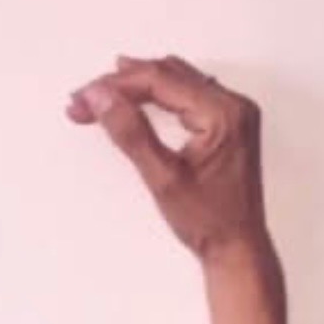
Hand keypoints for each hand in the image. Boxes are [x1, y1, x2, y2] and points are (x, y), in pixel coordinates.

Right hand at [66, 54, 269, 261]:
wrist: (238, 248)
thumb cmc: (211, 222)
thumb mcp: (163, 178)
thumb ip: (131, 132)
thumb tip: (100, 97)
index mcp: (225, 115)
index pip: (160, 80)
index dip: (116, 85)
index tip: (84, 98)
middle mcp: (236, 107)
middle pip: (168, 74)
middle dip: (123, 84)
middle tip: (86, 99)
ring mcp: (236, 115)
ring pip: (178, 80)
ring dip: (139, 86)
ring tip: (102, 96)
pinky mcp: (231, 125)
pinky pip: (191, 94)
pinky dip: (160, 95)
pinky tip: (137, 99)